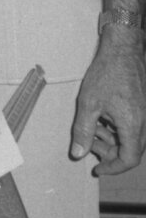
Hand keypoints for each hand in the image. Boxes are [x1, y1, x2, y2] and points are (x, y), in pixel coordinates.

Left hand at [71, 29, 145, 174]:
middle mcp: (142, 122)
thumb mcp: (89, 104)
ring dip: (111, 140)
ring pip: (129, 138)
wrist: (123, 49)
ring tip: (92, 130)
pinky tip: (101, 119)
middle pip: (130, 150)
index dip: (113, 168)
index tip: (97, 169)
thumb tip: (78, 153)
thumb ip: (83, 131)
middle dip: (109, 153)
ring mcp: (143, 114)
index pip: (129, 159)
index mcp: (132, 125)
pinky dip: (116, 128)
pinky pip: (130, 125)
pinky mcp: (140, 106)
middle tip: (89, 145)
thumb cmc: (107, 73)